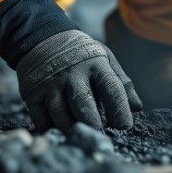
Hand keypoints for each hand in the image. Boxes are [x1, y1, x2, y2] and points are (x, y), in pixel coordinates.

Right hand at [15, 30, 142, 130]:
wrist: (44, 37)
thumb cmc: (82, 55)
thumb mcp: (105, 59)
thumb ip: (122, 83)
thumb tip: (138, 108)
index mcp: (96, 64)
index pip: (112, 88)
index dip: (120, 109)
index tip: (125, 126)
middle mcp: (73, 74)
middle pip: (84, 104)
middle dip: (92, 123)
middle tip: (99, 135)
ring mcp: (51, 83)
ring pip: (61, 115)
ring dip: (71, 128)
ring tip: (78, 132)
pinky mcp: (33, 92)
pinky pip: (41, 118)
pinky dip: (49, 127)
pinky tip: (56, 127)